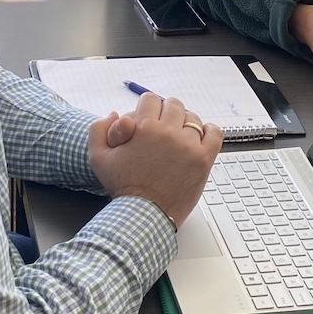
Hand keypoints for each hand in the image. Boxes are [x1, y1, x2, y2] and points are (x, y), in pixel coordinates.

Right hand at [89, 93, 222, 227]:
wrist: (144, 214)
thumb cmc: (123, 187)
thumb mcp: (98, 158)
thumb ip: (98, 129)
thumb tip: (114, 113)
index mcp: (143, 127)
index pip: (150, 99)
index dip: (147, 108)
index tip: (148, 119)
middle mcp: (167, 133)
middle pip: (173, 105)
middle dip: (166, 113)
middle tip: (163, 127)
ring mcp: (188, 145)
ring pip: (192, 118)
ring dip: (185, 123)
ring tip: (178, 136)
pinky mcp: (203, 159)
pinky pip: (214, 133)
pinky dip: (209, 131)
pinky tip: (199, 139)